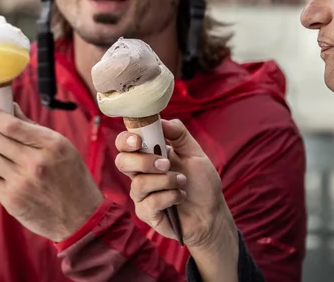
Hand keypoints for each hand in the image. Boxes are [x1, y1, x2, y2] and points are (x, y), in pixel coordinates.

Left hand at [0, 100, 103, 242]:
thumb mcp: (62, 148)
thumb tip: (10, 109)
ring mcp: (22, 183)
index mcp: (51, 145)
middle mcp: (35, 162)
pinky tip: (2, 175)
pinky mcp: (11, 200)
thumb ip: (34, 129)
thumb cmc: (71, 178)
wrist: (80, 218)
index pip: (11, 124)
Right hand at [114, 119, 237, 251]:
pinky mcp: (145, 212)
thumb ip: (178, 134)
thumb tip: (161, 120)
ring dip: (166, 181)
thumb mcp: (194, 152)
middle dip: (143, 161)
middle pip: (121, 161)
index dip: (126, 140)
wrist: (211, 213)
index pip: (125, 143)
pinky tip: (180, 197)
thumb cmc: (201, 182)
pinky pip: (149, 202)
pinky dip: (170, 197)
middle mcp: (140, 173)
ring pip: (139, 183)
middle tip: (166, 164)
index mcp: (148, 154)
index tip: (138, 140)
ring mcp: (141, 194)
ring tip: (182, 182)